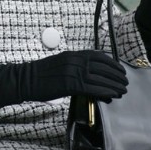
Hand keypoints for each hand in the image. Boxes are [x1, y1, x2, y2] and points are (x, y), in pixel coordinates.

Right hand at [0, 50, 127, 110]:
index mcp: (73, 54)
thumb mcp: (61, 63)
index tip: (120, 69)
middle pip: (102, 66)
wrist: (25, 79)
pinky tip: (111, 95)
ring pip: (100, 78)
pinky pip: (92, 88)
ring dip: (114, 84)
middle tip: (125, 81)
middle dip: (116, 74)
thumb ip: (75, 65)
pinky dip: (104, 91)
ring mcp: (73, 72)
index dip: (112, 63)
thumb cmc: (41, 74)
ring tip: (122, 90)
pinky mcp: (70, 84)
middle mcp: (75, 60)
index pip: (98, 56)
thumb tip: (90, 74)